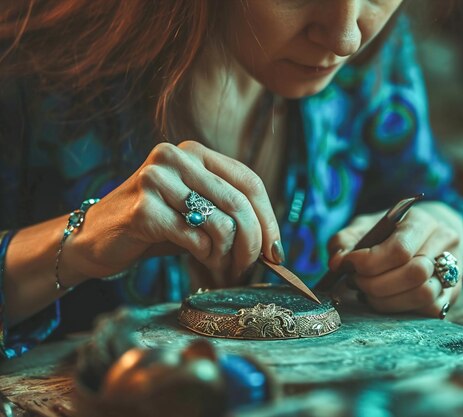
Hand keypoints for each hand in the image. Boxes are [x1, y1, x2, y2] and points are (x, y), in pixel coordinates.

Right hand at [64, 140, 282, 285]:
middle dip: (253, 243)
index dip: (269, 218)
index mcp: (194, 152)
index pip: (249, 181)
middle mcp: (176, 157)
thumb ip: (228, 213)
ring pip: (221, 223)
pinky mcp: (144, 209)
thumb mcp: (194, 210)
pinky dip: (207, 258)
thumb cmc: (153, 226)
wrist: (92, 238)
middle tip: (251, 268)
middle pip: (239, 203)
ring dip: (229, 256)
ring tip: (223, 269)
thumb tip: (273, 243)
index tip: (276, 250)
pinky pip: (196, 240)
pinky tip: (203, 265)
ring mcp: (157, 180)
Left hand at [327, 202, 462, 315]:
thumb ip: (345, 240)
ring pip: (424, 294)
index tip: (349, 265)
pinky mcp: (453, 292)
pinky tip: (386, 300)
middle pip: (414, 273)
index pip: (400, 249)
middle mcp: (445, 242)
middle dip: (377, 284)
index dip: (369, 262)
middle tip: (356, 282)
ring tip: (368, 292)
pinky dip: (402, 309)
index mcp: (422, 221)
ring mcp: (454, 269)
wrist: (424, 236)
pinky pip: (430, 309)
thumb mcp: (364, 226)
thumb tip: (336, 262)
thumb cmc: (389, 232)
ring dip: (388, 300)